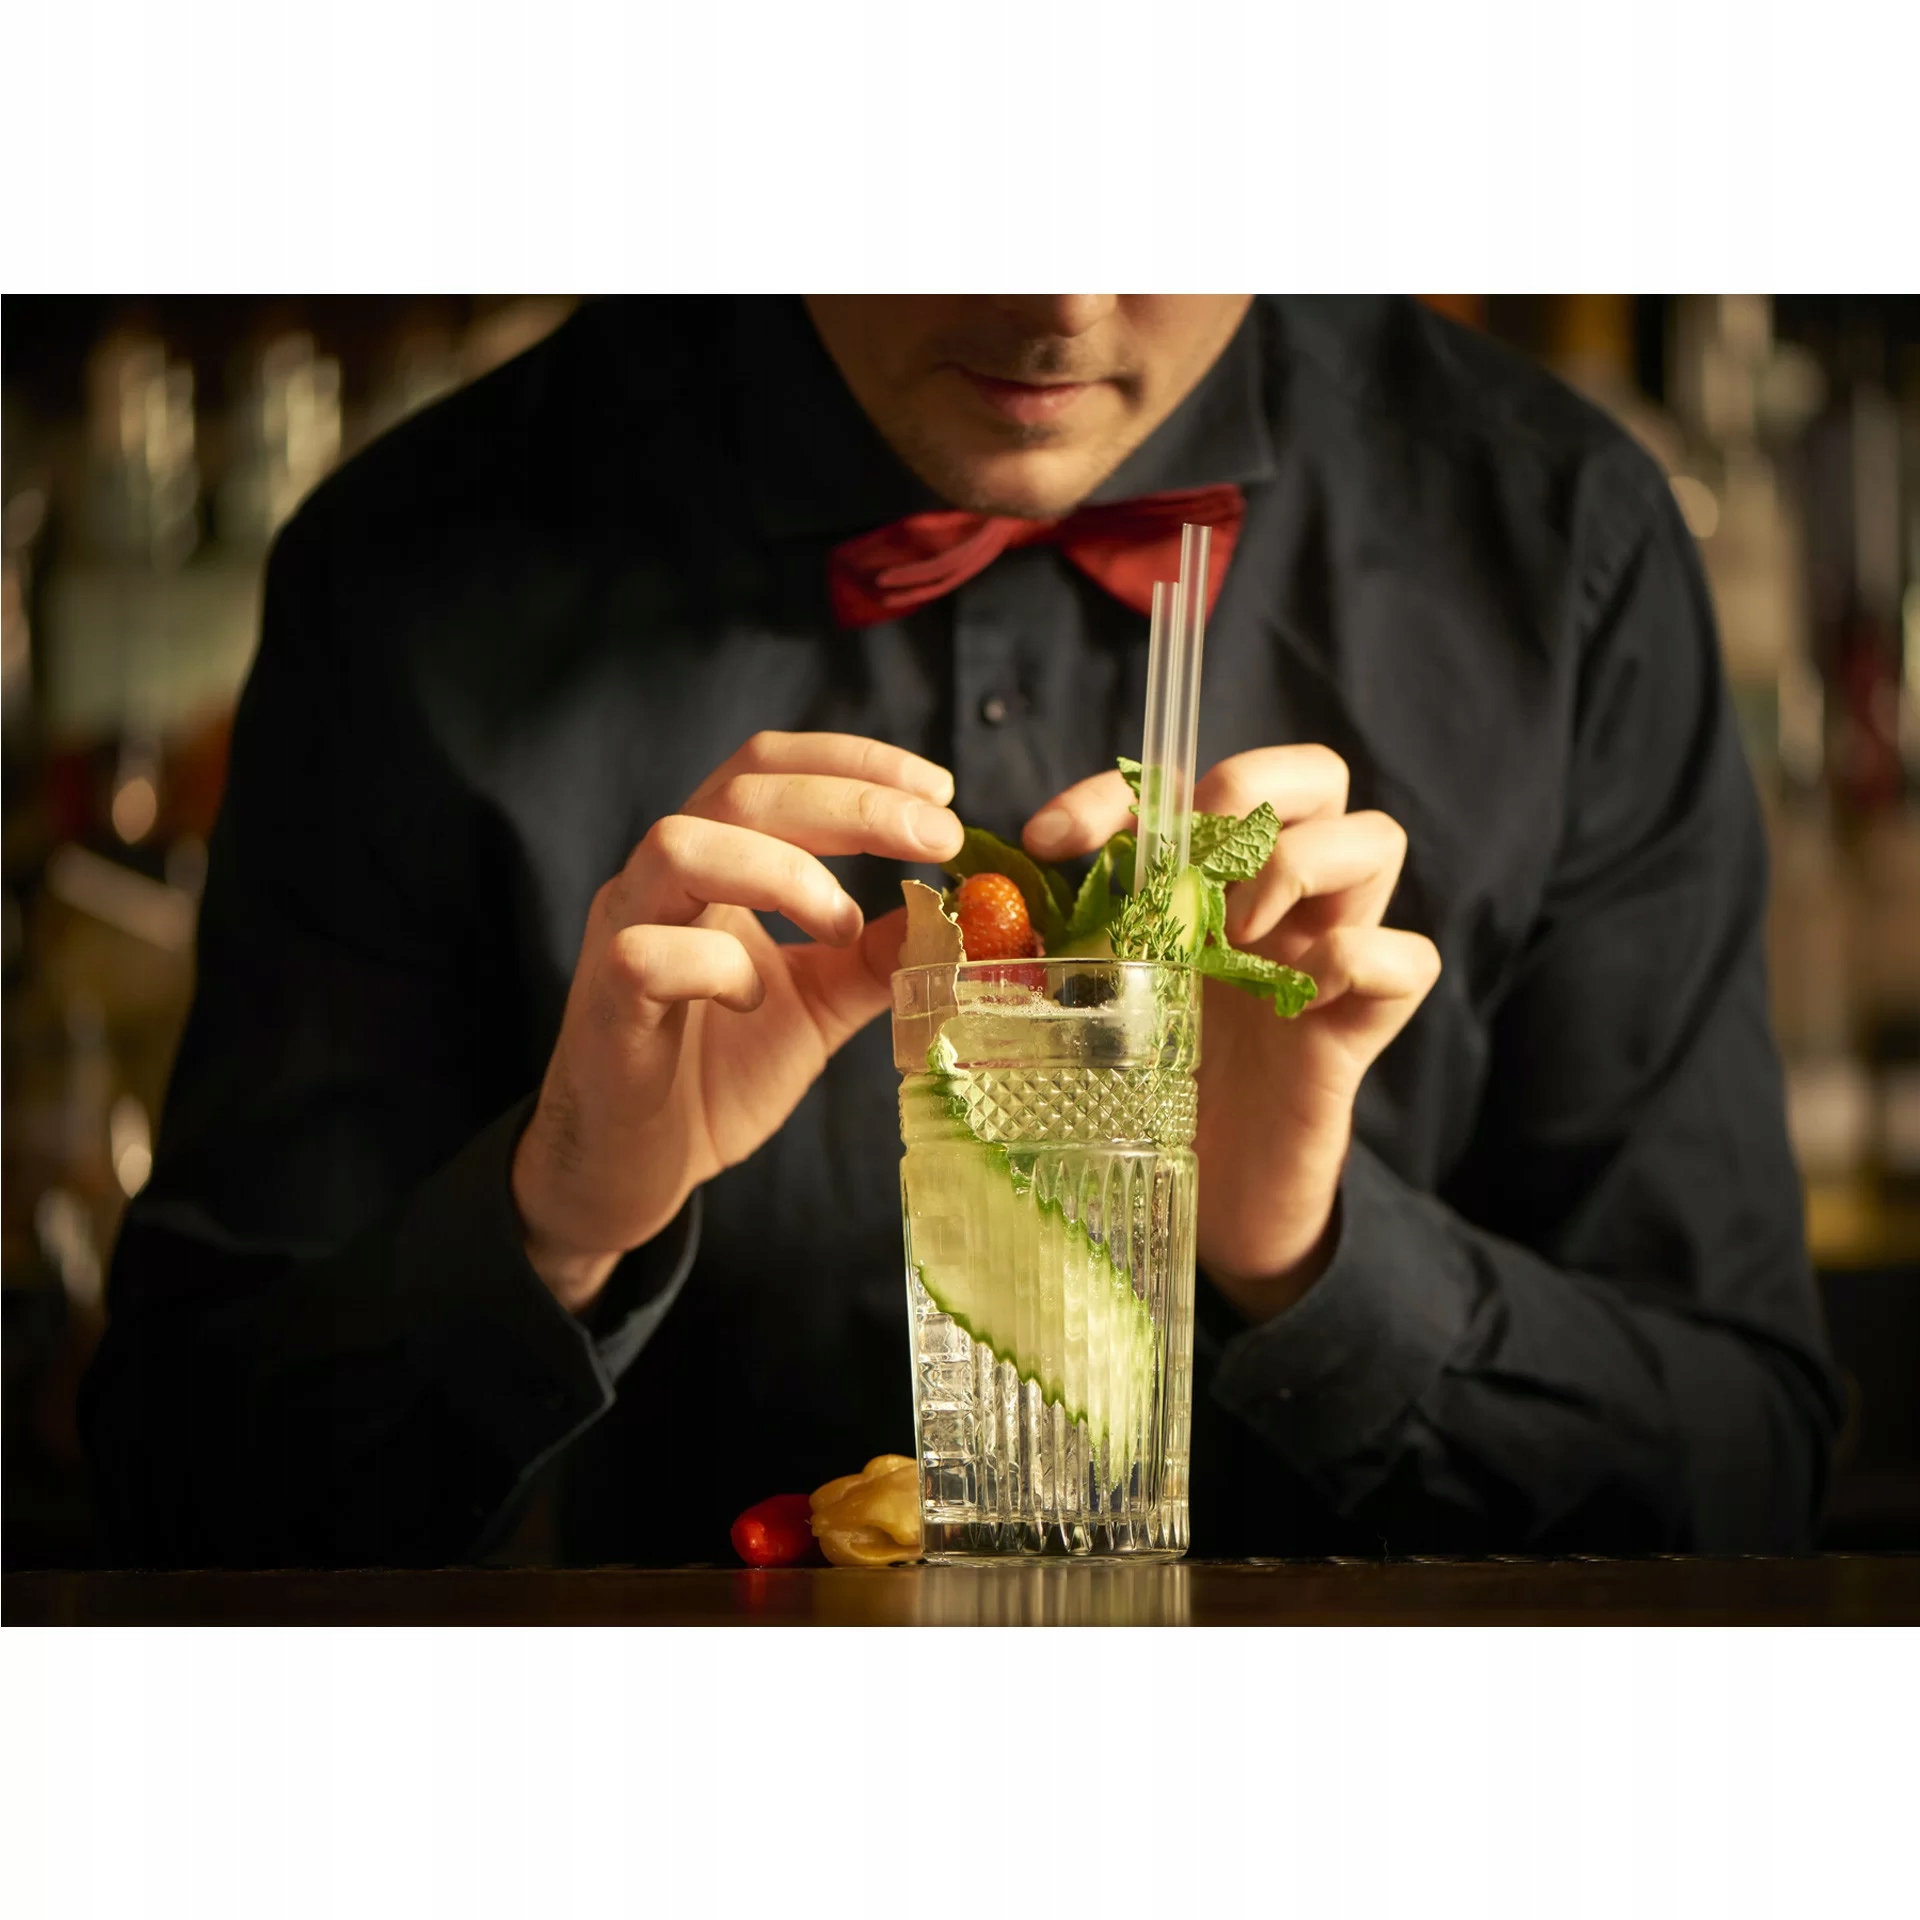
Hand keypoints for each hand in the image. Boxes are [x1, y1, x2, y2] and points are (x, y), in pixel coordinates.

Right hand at [514, 732, 963, 1310]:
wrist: (637, 1165)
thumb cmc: (719, 1072)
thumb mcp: (822, 1001)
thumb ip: (878, 955)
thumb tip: (955, 911)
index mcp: (713, 862)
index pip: (769, 766)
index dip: (855, 761)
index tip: (939, 791)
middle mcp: (661, 880)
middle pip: (743, 788)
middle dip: (852, 804)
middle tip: (935, 838)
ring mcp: (624, 933)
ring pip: (680, 844)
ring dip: (784, 871)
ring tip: (844, 924)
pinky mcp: (606, 1004)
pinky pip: (648, 954)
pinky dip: (716, 966)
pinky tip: (754, 999)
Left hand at [1026, 745, 1439, 1322]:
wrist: (1211, 1200)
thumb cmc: (1149, 1088)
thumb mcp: (1089, 1004)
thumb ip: (1052, 947)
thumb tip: (964, 903)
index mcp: (1211, 877)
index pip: (1185, 784)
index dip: (1118, 792)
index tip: (1046, 838)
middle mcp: (1285, 896)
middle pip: (1317, 773)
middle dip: (1249, 786)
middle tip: (1187, 861)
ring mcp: (1335, 949)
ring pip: (1379, 838)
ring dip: (1300, 865)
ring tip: (1234, 931)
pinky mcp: (1370, 1022)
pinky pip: (1410, 956)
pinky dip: (1356, 957)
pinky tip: (1293, 995)